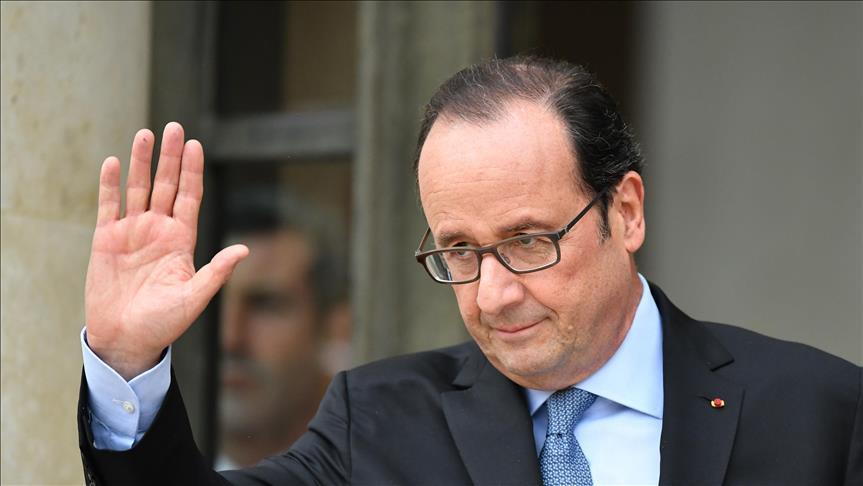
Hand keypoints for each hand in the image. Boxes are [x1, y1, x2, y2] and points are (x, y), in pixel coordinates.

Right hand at [85, 122, 247, 379]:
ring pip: (138, 189)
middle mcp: (158, 231)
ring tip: (146, 134)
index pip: (189, 197)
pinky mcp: (106, 240)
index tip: (196, 145)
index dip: (192, 171)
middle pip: (166, 185)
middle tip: (175, 127)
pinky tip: (113, 162)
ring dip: (142, 162)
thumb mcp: (194, 298)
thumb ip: (216, 272)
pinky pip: (108, 206)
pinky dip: (110, 184)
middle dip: (171, 156)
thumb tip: (244, 250)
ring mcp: (132, 233)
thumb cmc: (164, 324)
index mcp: (181, 241)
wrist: (126, 340)